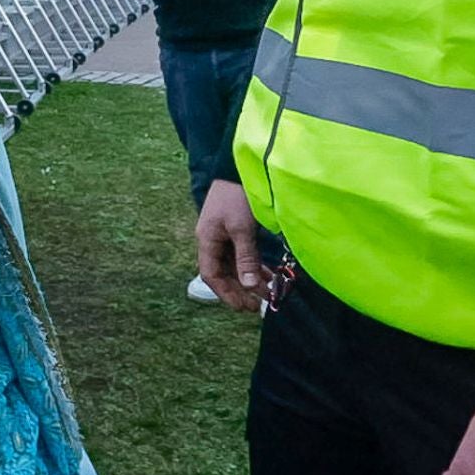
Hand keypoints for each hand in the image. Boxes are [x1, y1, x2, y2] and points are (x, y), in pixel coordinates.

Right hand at [195, 178, 263, 311]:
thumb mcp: (242, 228)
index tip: (243, 307)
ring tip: (267, 292)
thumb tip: (248, 286)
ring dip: (249, 278)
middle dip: (240, 289)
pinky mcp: (235, 229)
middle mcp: (212, 240)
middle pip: (223, 272)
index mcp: (207, 240)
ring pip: (234, 264)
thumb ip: (245, 257)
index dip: (225, 293)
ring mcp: (223, 234)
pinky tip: (268, 273)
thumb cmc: (237, 197)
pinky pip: (242, 254)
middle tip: (258, 305)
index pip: (211, 275)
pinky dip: (254, 265)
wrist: (239, 168)